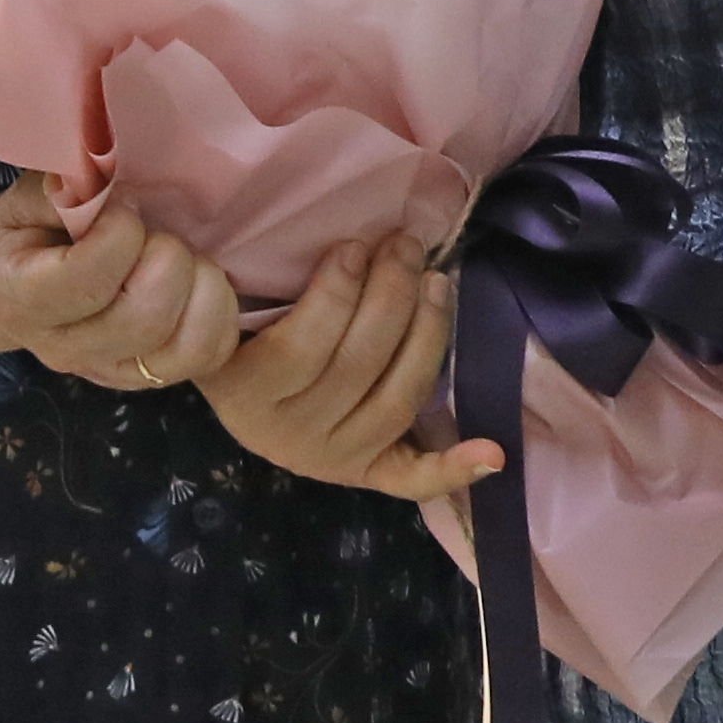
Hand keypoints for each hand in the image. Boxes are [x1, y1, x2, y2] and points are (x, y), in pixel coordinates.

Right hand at [0, 177, 246, 400]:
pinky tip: (198, 282)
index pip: (89, 279)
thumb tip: (103, 182)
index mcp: (22, 302)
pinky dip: (219, 312)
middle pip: (146, 317)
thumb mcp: (24, 201)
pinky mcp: (150, 377)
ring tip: (182, 259)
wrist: (9, 286)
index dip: (121, 231)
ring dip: (201, 286)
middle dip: (167, 258)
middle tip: (155, 235)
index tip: (122, 207)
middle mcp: (64, 349)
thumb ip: (62, 191)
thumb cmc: (24, 233)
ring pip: (186, 346)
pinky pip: (210, 355)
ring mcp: (110, 370)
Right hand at [198, 232, 501, 503]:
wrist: (244, 400)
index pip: (301, 347)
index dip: (335, 293)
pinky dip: (455, 468)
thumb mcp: (230, 316)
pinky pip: (412, 479)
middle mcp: (289, 436)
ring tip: (438, 282)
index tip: (355, 246)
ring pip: (397, 400)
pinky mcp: (368, 475)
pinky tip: (493, 454)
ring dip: (428, 335)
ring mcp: (333, 459)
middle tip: (407, 246)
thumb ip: (263, 288)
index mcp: (244, 394)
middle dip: (392, 296)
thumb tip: (340, 244)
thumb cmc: (242, 338)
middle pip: (358, 366)